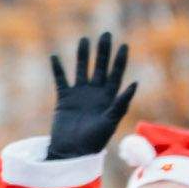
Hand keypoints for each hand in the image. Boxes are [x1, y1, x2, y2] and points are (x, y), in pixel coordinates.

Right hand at [46, 32, 135, 160]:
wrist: (72, 152)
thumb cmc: (94, 141)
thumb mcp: (110, 122)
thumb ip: (121, 103)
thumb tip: (134, 84)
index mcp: (109, 98)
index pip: (116, 74)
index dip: (119, 60)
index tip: (123, 45)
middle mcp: (95, 93)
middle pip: (100, 67)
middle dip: (103, 52)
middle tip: (105, 35)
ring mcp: (79, 95)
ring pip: (81, 70)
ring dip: (82, 56)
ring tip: (84, 40)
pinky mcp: (64, 99)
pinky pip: (61, 80)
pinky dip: (58, 69)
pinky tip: (55, 57)